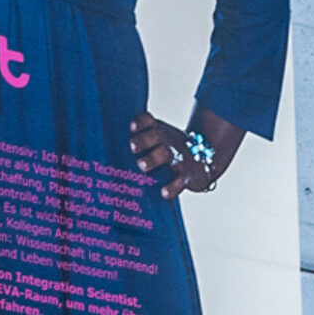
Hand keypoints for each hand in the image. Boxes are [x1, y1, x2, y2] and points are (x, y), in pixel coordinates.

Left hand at [129, 107, 244, 198]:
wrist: (205, 161)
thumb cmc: (171, 151)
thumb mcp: (159, 140)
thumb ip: (140, 142)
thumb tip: (108, 153)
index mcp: (158, 131)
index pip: (148, 121)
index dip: (140, 122)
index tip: (131, 127)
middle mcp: (167, 141)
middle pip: (155, 135)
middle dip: (143, 140)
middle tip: (132, 147)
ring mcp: (178, 157)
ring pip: (165, 155)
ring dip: (153, 159)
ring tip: (142, 165)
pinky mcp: (185, 175)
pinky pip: (178, 181)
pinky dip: (171, 188)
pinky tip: (164, 193)